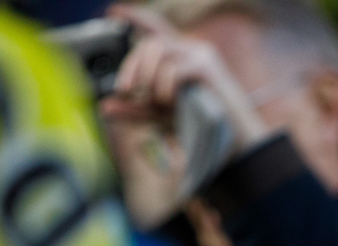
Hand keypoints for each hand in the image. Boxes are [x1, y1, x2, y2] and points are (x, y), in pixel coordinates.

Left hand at [101, 5, 267, 147]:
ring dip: (149, 78)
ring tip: (155, 101)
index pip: (156, 28)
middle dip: (132, 66)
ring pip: (159, 51)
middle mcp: (191, 50)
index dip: (135, 17)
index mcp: (181, 56)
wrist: (232, 141)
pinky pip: (174, 69)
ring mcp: (201, 56)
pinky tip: (170, 102)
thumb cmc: (200, 126)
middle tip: (126, 90)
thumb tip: (104, 107)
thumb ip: (133, 109)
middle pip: (151, 43)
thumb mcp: (159, 116)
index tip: (113, 12)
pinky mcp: (207, 68)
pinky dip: (165, 87)